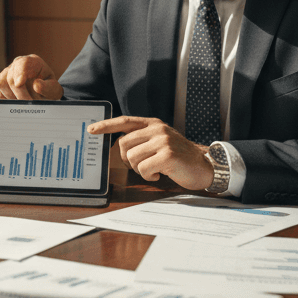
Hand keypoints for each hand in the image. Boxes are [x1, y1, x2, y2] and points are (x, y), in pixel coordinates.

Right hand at [0, 55, 63, 99]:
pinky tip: (12, 100)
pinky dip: (0, 96)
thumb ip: (48, 87)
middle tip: (30, 104)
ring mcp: (6, 72)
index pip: (22, 64)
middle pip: (11, 78)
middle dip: (20, 95)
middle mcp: (17, 64)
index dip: (20, 73)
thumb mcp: (54, 89)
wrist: (42, 91)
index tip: (19, 83)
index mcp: (33, 62)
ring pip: (0, 83)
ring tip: (23, 103)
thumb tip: (36, 85)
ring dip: (11, 97)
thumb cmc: (48, 89)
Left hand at [87, 116, 212, 189]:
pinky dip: (148, 176)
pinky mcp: (167, 156)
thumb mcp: (161, 142)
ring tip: (154, 169)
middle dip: (126, 160)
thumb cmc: (180, 157)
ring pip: (132, 158)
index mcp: (153, 124)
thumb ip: (143, 139)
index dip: (106, 125)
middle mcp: (157, 129)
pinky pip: (143, 168)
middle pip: (123, 144)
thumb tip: (119, 147)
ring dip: (139, 169)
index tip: (91, 130)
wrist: (206, 166)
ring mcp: (163, 141)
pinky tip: (160, 174)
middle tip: (140, 166)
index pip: (124, 121)